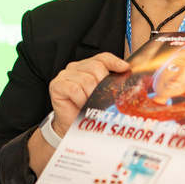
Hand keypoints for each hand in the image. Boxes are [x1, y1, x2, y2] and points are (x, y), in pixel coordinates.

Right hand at [29, 53, 130, 176]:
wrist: (73, 125)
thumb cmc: (88, 109)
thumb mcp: (103, 94)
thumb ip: (112, 83)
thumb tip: (128, 78)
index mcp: (88, 66)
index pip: (102, 58)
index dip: (114, 62)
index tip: (125, 68)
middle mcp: (75, 67)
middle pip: (96, 67)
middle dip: (103, 85)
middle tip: (102, 98)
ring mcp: (64, 75)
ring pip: (86, 80)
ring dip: (91, 96)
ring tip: (90, 104)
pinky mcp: (56, 84)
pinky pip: (74, 89)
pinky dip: (80, 100)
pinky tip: (80, 105)